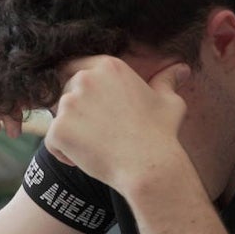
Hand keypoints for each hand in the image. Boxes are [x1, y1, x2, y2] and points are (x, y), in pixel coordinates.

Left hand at [45, 57, 189, 190]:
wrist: (149, 166)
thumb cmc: (161, 134)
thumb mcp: (169, 102)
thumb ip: (167, 81)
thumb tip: (182, 69)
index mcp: (108, 66)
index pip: (77, 67)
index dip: (81, 90)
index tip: (92, 108)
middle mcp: (85, 79)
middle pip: (64, 91)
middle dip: (75, 111)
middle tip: (99, 132)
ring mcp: (69, 104)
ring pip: (58, 117)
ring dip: (71, 132)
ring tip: (97, 147)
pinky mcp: (58, 128)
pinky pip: (52, 141)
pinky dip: (63, 153)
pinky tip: (85, 159)